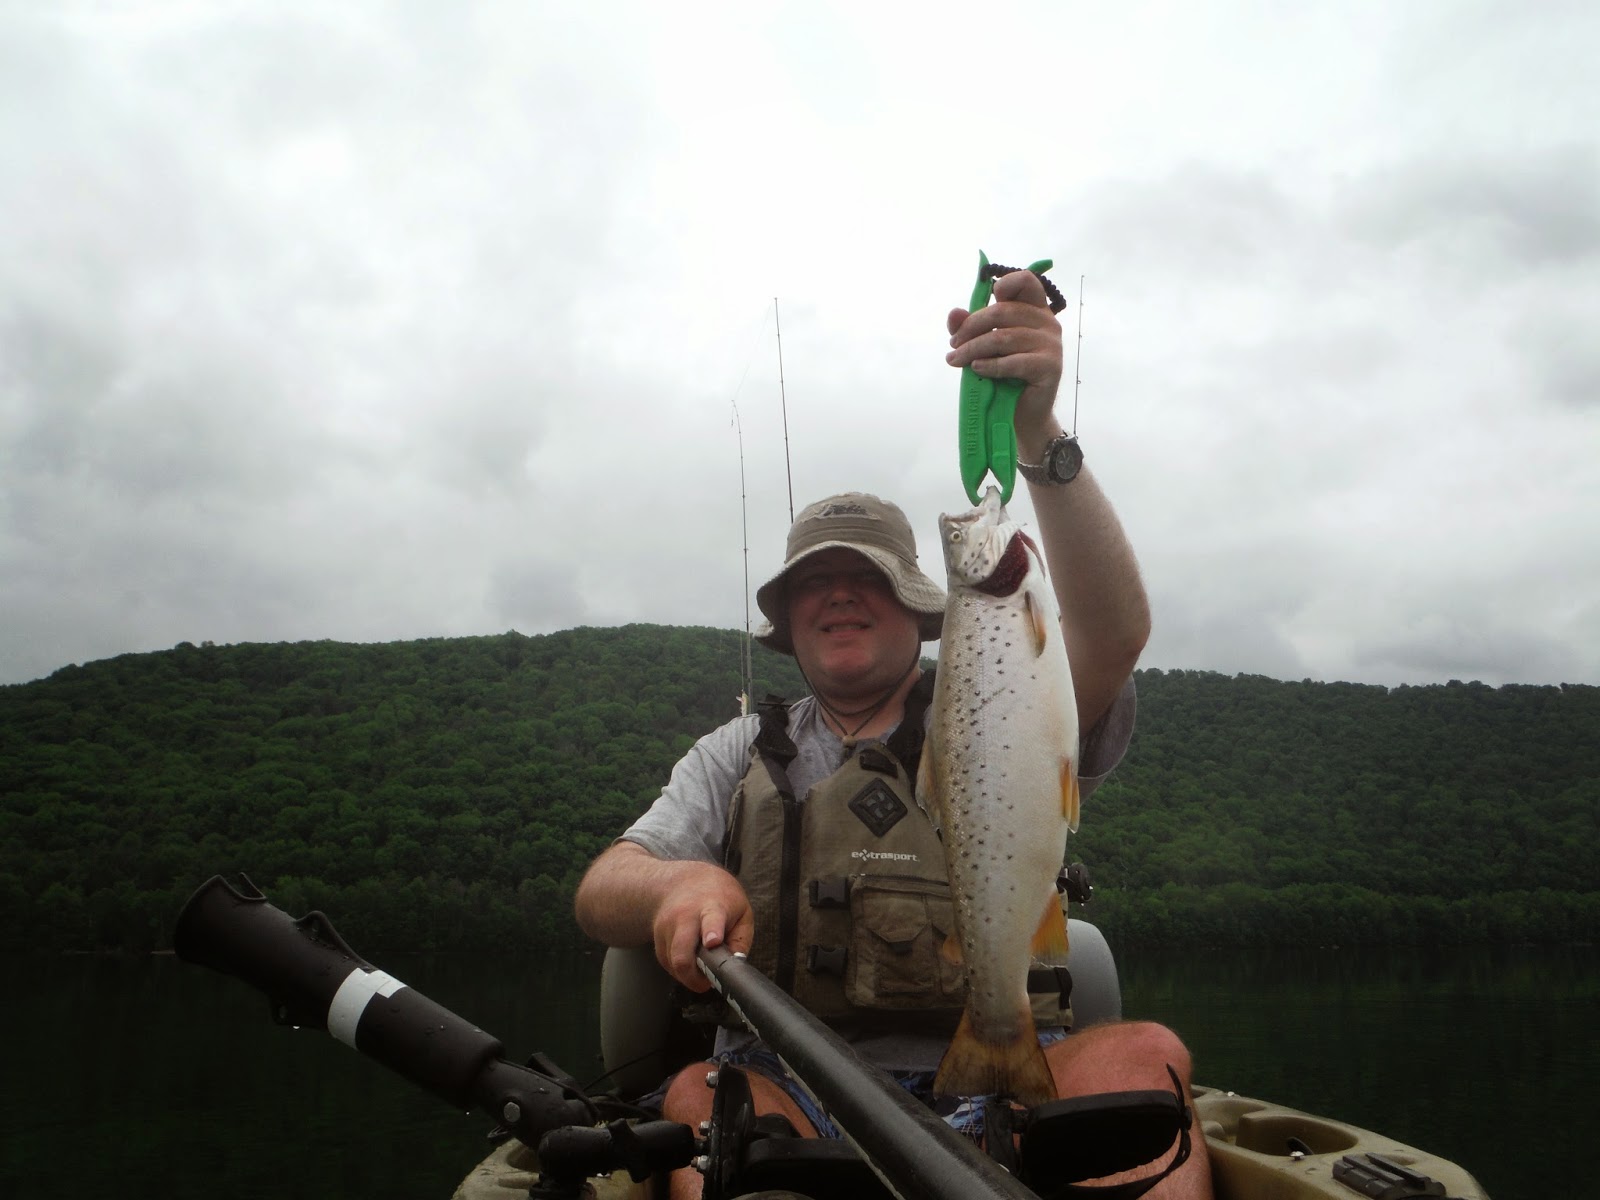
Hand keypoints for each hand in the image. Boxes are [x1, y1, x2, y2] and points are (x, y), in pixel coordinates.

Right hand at [651, 863, 754, 991]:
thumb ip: (741, 939)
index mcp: (712, 907)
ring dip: (688, 974)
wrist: (682, 880)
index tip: (712, 943)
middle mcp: (685, 916)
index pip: (711, 920)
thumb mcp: (741, 911)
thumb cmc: (717, 896)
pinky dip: (678, 968)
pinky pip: (666, 963)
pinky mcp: (656, 937)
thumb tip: (733, 964)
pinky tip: (689, 958)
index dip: (711, 932)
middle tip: (707, 981)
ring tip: (701, 964)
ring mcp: (667, 926)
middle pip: (681, 953)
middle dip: (693, 976)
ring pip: (673, 964)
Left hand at [945, 267, 1064, 447]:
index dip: (1004, 285)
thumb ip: (969, 327)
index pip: (1026, 281)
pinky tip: (976, 370)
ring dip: (973, 349)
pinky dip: (990, 365)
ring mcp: (1052, 344)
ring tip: (955, 360)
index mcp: (1035, 309)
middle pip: (1002, 312)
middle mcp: (1048, 323)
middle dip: (970, 328)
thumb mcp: (983, 346)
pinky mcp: (1051, 367)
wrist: (1022, 413)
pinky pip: (1014, 361)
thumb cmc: (1004, 375)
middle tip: (953, 344)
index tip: (983, 304)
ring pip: (1003, 337)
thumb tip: (954, 313)